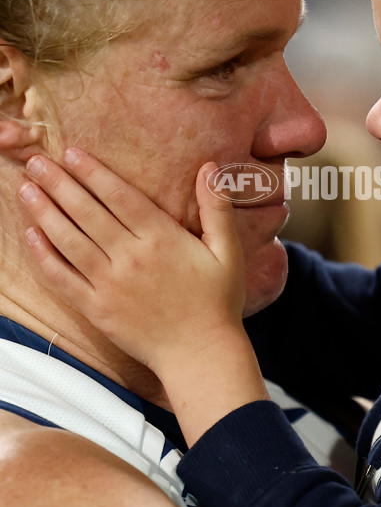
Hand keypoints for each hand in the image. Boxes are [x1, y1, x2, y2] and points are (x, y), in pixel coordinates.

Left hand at [19, 149, 245, 375]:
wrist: (200, 354)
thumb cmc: (217, 301)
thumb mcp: (228, 251)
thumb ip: (217, 208)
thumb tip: (209, 168)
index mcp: (162, 239)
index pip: (120, 196)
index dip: (93, 173)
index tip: (72, 153)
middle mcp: (131, 257)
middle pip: (87, 213)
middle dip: (60, 184)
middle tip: (37, 162)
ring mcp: (110, 284)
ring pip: (69, 241)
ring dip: (45, 213)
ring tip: (26, 189)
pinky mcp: (97, 309)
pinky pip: (64, 279)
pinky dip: (45, 257)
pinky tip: (31, 236)